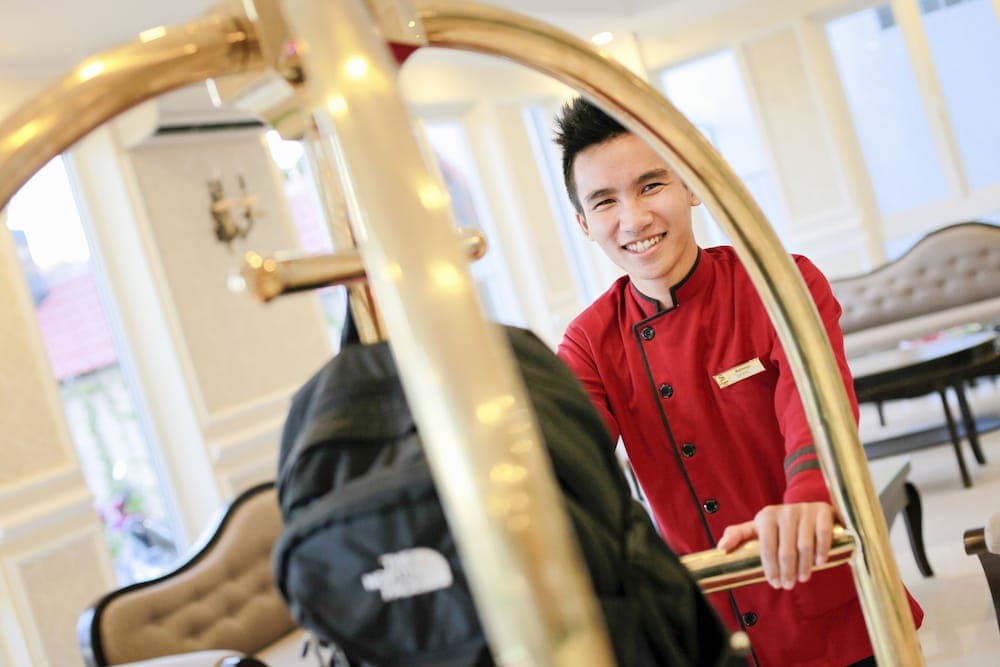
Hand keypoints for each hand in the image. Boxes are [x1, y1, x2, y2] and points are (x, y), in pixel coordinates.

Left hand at [716, 502, 835, 589]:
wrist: (808, 508)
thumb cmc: (779, 524)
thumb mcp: (758, 527)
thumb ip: (738, 535)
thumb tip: (721, 548)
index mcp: (767, 516)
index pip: (767, 547)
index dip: (770, 568)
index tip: (775, 584)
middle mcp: (786, 511)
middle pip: (786, 549)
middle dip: (787, 571)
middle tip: (788, 585)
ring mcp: (805, 511)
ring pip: (805, 545)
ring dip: (804, 566)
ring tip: (803, 578)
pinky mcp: (823, 512)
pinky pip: (823, 534)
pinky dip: (821, 550)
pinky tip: (819, 563)